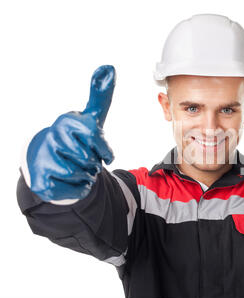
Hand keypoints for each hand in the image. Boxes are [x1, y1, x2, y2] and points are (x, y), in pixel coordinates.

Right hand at [25, 65, 115, 201]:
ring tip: (76, 167)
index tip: (99, 149)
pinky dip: (79, 188)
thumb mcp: (91, 118)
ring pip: (83, 175)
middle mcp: (53, 137)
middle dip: (94, 163)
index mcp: (67, 121)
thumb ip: (100, 96)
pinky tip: (70, 180)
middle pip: (91, 160)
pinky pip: (75, 190)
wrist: (51, 161)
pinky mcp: (42, 181)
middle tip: (83, 157)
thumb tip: (108, 67)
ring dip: (87, 176)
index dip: (103, 149)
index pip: (95, 138)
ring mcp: (44, 158)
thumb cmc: (76, 139)